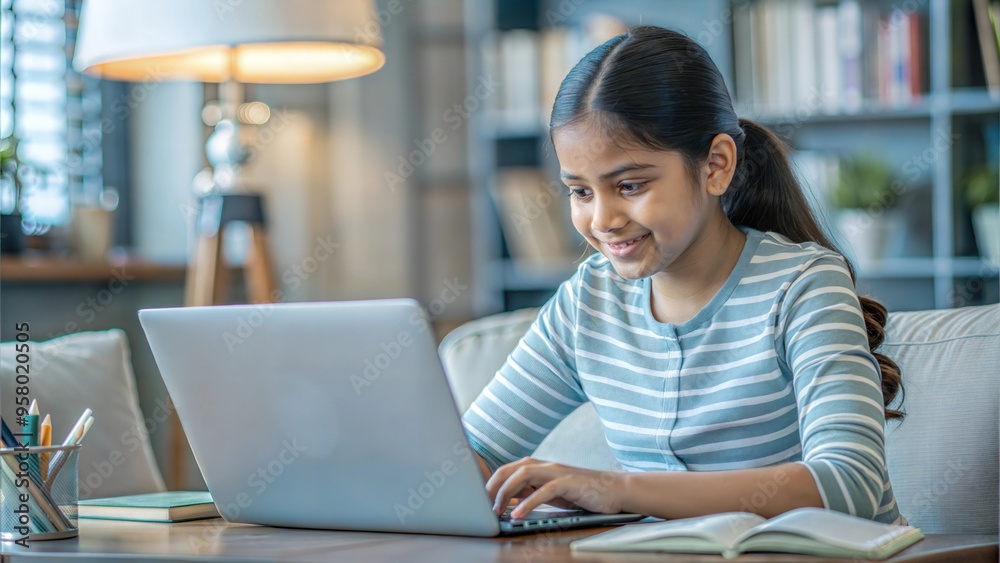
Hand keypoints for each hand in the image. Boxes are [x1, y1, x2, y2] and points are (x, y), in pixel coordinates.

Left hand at [486, 457, 625, 518]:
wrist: (616, 490)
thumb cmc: (584, 493)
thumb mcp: (553, 493)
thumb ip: (532, 492)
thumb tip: (509, 500)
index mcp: (541, 467)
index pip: (509, 469)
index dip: (492, 482)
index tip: (481, 499)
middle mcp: (547, 466)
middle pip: (511, 468)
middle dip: (493, 485)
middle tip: (483, 505)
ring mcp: (558, 472)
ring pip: (524, 474)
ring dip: (506, 492)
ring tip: (497, 510)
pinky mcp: (570, 482)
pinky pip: (544, 490)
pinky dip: (528, 502)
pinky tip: (517, 514)